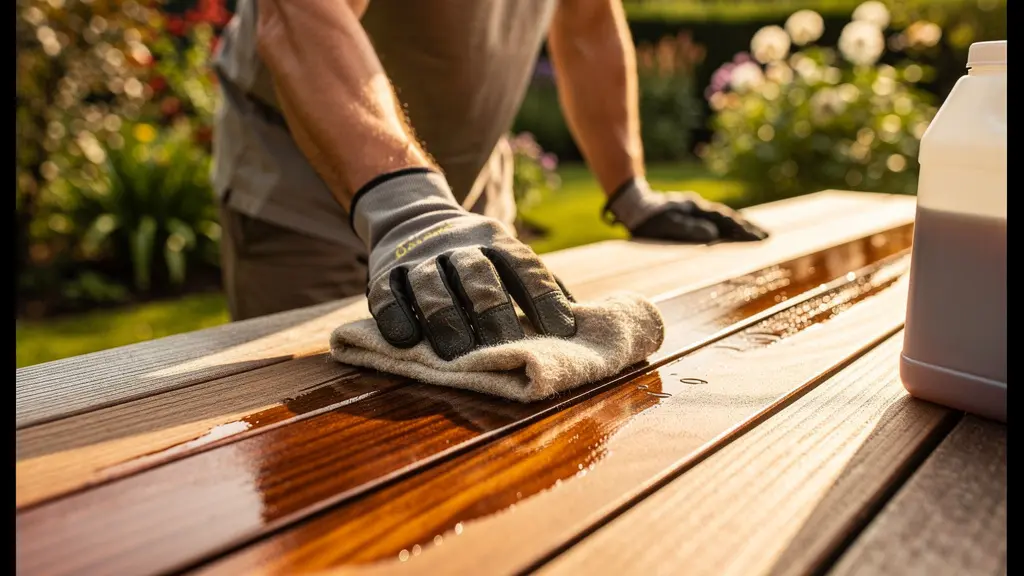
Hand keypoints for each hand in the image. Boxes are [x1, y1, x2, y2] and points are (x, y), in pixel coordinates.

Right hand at [352, 169, 576, 359]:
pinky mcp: (384, 273)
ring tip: (456, 355)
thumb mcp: (505, 253)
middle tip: (506, 349)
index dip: (544, 298)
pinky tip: (405, 341)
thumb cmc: (473, 254)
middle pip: (478, 276)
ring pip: (432, 285)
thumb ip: (535, 283)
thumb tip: (581, 322)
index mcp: (495, 240)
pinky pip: (387, 294)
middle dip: (493, 312)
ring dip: (445, 319)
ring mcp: (419, 258)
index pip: (524, 266)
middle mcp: (458, 245)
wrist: (411, 216)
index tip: (562, 332)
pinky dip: (395, 316)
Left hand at [604, 178, 768, 242]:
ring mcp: (696, 211)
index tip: (759, 238)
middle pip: (729, 218)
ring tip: (758, 235)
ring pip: (723, 219)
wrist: (634, 205)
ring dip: (741, 227)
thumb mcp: (666, 224)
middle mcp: (699, 208)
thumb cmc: (648, 220)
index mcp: (696, 210)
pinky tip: (734, 233)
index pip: (725, 220)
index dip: (742, 230)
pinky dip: (728, 227)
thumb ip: (688, 228)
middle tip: (768, 237)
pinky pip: (714, 221)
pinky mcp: (691, 215)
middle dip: (748, 228)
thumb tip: (713, 234)